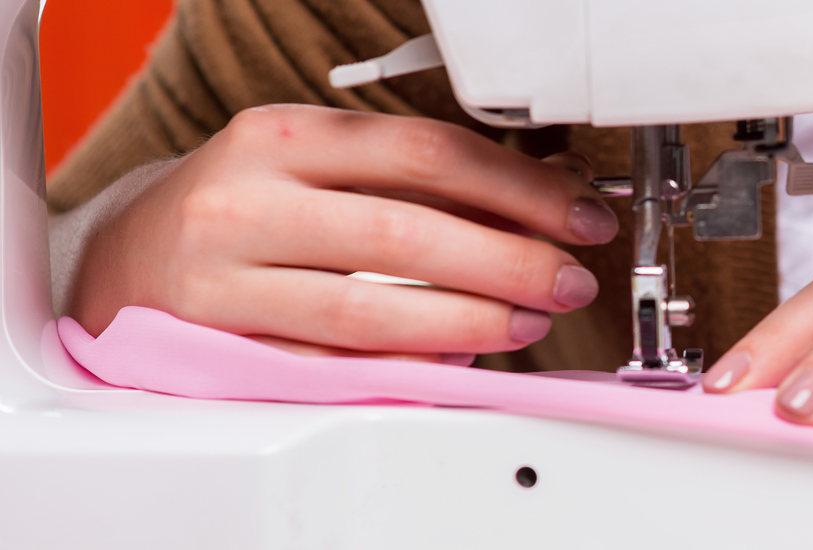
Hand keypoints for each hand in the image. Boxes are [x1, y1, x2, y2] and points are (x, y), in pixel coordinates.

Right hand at [67, 104, 616, 362]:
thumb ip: (426, 175)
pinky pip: (336, 363)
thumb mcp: (324, 162)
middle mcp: (248, 202)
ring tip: (528, 322)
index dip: (518, 189)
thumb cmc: (250, 205)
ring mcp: (228, 279)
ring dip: (470, 320)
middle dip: (510, 260)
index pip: (427, 153)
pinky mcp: (226, 347)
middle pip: (407, 230)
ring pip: (371, 306)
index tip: (578, 215)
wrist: (132, 256)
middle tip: (568, 280)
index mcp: (286, 138)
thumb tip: (549, 191)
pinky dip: (408, 364)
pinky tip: (459, 358)